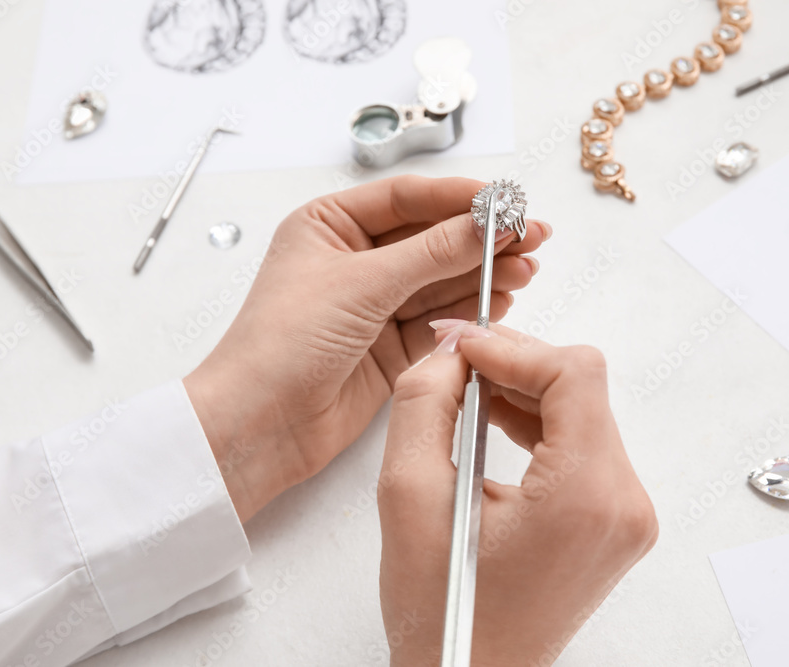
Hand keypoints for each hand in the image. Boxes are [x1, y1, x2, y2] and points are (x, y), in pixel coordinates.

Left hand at [183, 176, 549, 521]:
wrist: (259, 424)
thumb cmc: (279, 344)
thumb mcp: (361, 284)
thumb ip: (431, 254)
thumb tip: (484, 225)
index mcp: (329, 226)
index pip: (406, 199)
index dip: (459, 198)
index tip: (504, 202)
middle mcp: (352, 262)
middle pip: (430, 239)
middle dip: (480, 239)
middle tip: (529, 235)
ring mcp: (373, 306)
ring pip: (440, 281)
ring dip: (482, 275)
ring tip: (525, 268)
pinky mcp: (390, 347)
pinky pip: (439, 320)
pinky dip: (471, 311)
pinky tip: (501, 300)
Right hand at [377, 324, 657, 665]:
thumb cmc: (445, 617)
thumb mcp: (408, 495)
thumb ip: (422, 404)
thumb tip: (450, 355)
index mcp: (585, 497)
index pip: (574, 374)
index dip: (514, 349)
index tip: (465, 348)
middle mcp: (623, 504)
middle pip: (581, 389)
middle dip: (515, 365)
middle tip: (457, 364)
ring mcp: (625, 516)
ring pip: (583, 412)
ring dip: (524, 393)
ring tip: (466, 395)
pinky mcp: (614, 522)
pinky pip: (584, 446)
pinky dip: (539, 425)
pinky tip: (493, 421)